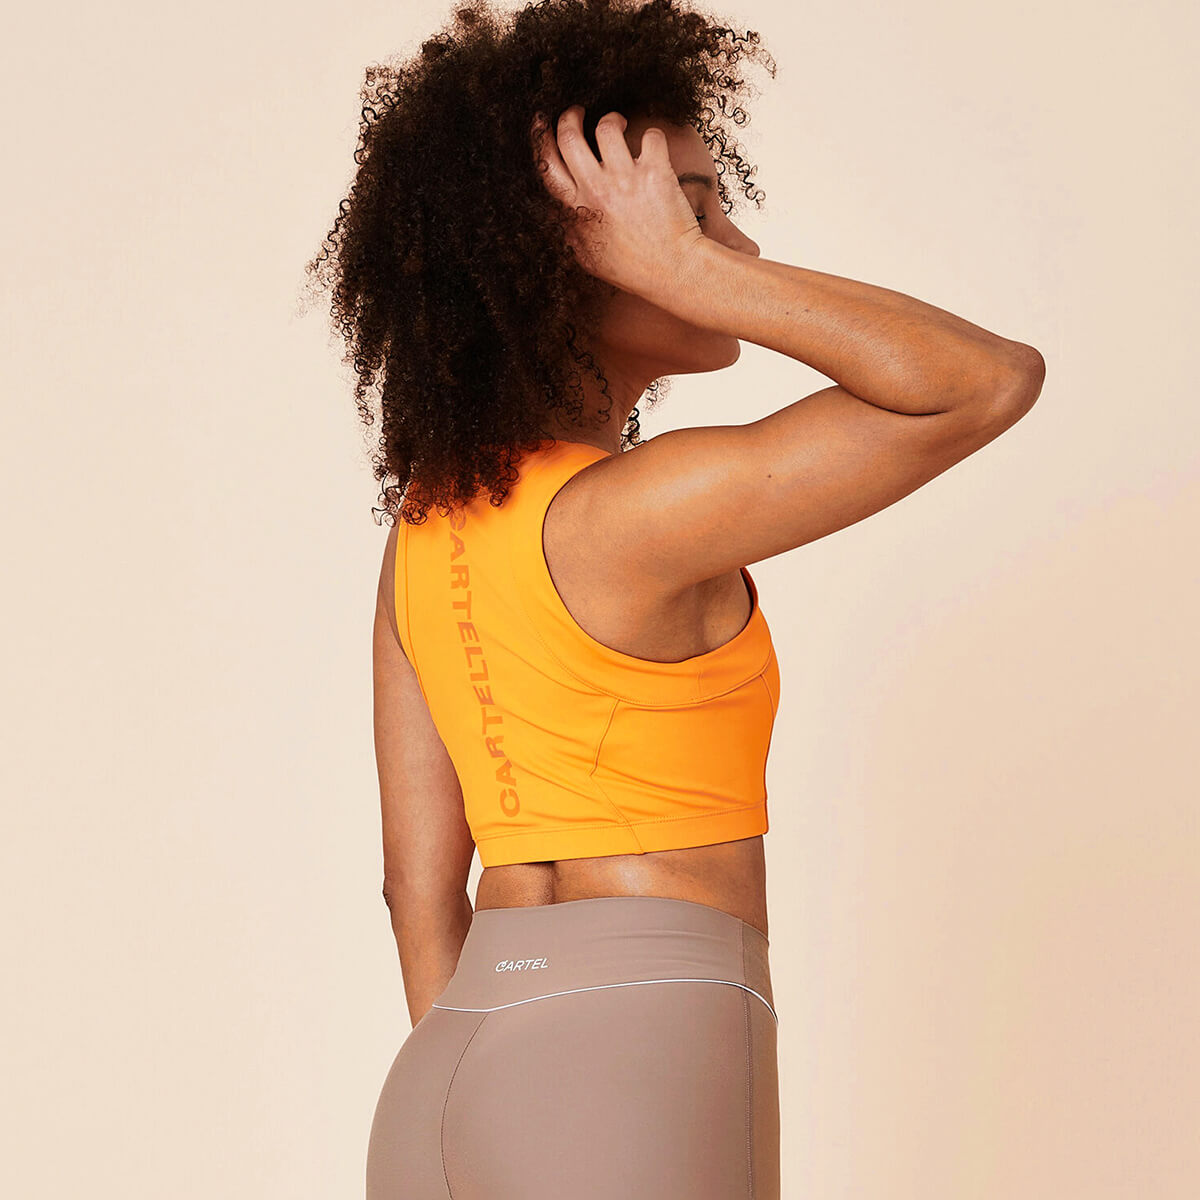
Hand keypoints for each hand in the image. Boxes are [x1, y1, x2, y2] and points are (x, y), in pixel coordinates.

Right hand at [531, 105, 705, 297]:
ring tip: (619, 126)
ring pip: (606, 125)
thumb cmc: (632, 269)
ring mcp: (625, 178)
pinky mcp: (654, 172)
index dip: (540, 137)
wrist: (673, 271)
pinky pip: (651, 135)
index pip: (546, 164)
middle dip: (570, 115)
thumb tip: (560, 211)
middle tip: (579, 112)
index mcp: (576, 209)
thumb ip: (571, 230)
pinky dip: (653, 136)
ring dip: (612, 119)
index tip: (542, 122)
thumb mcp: (588, 257)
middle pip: (569, 135)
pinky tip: (653, 148)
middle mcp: (596, 189)